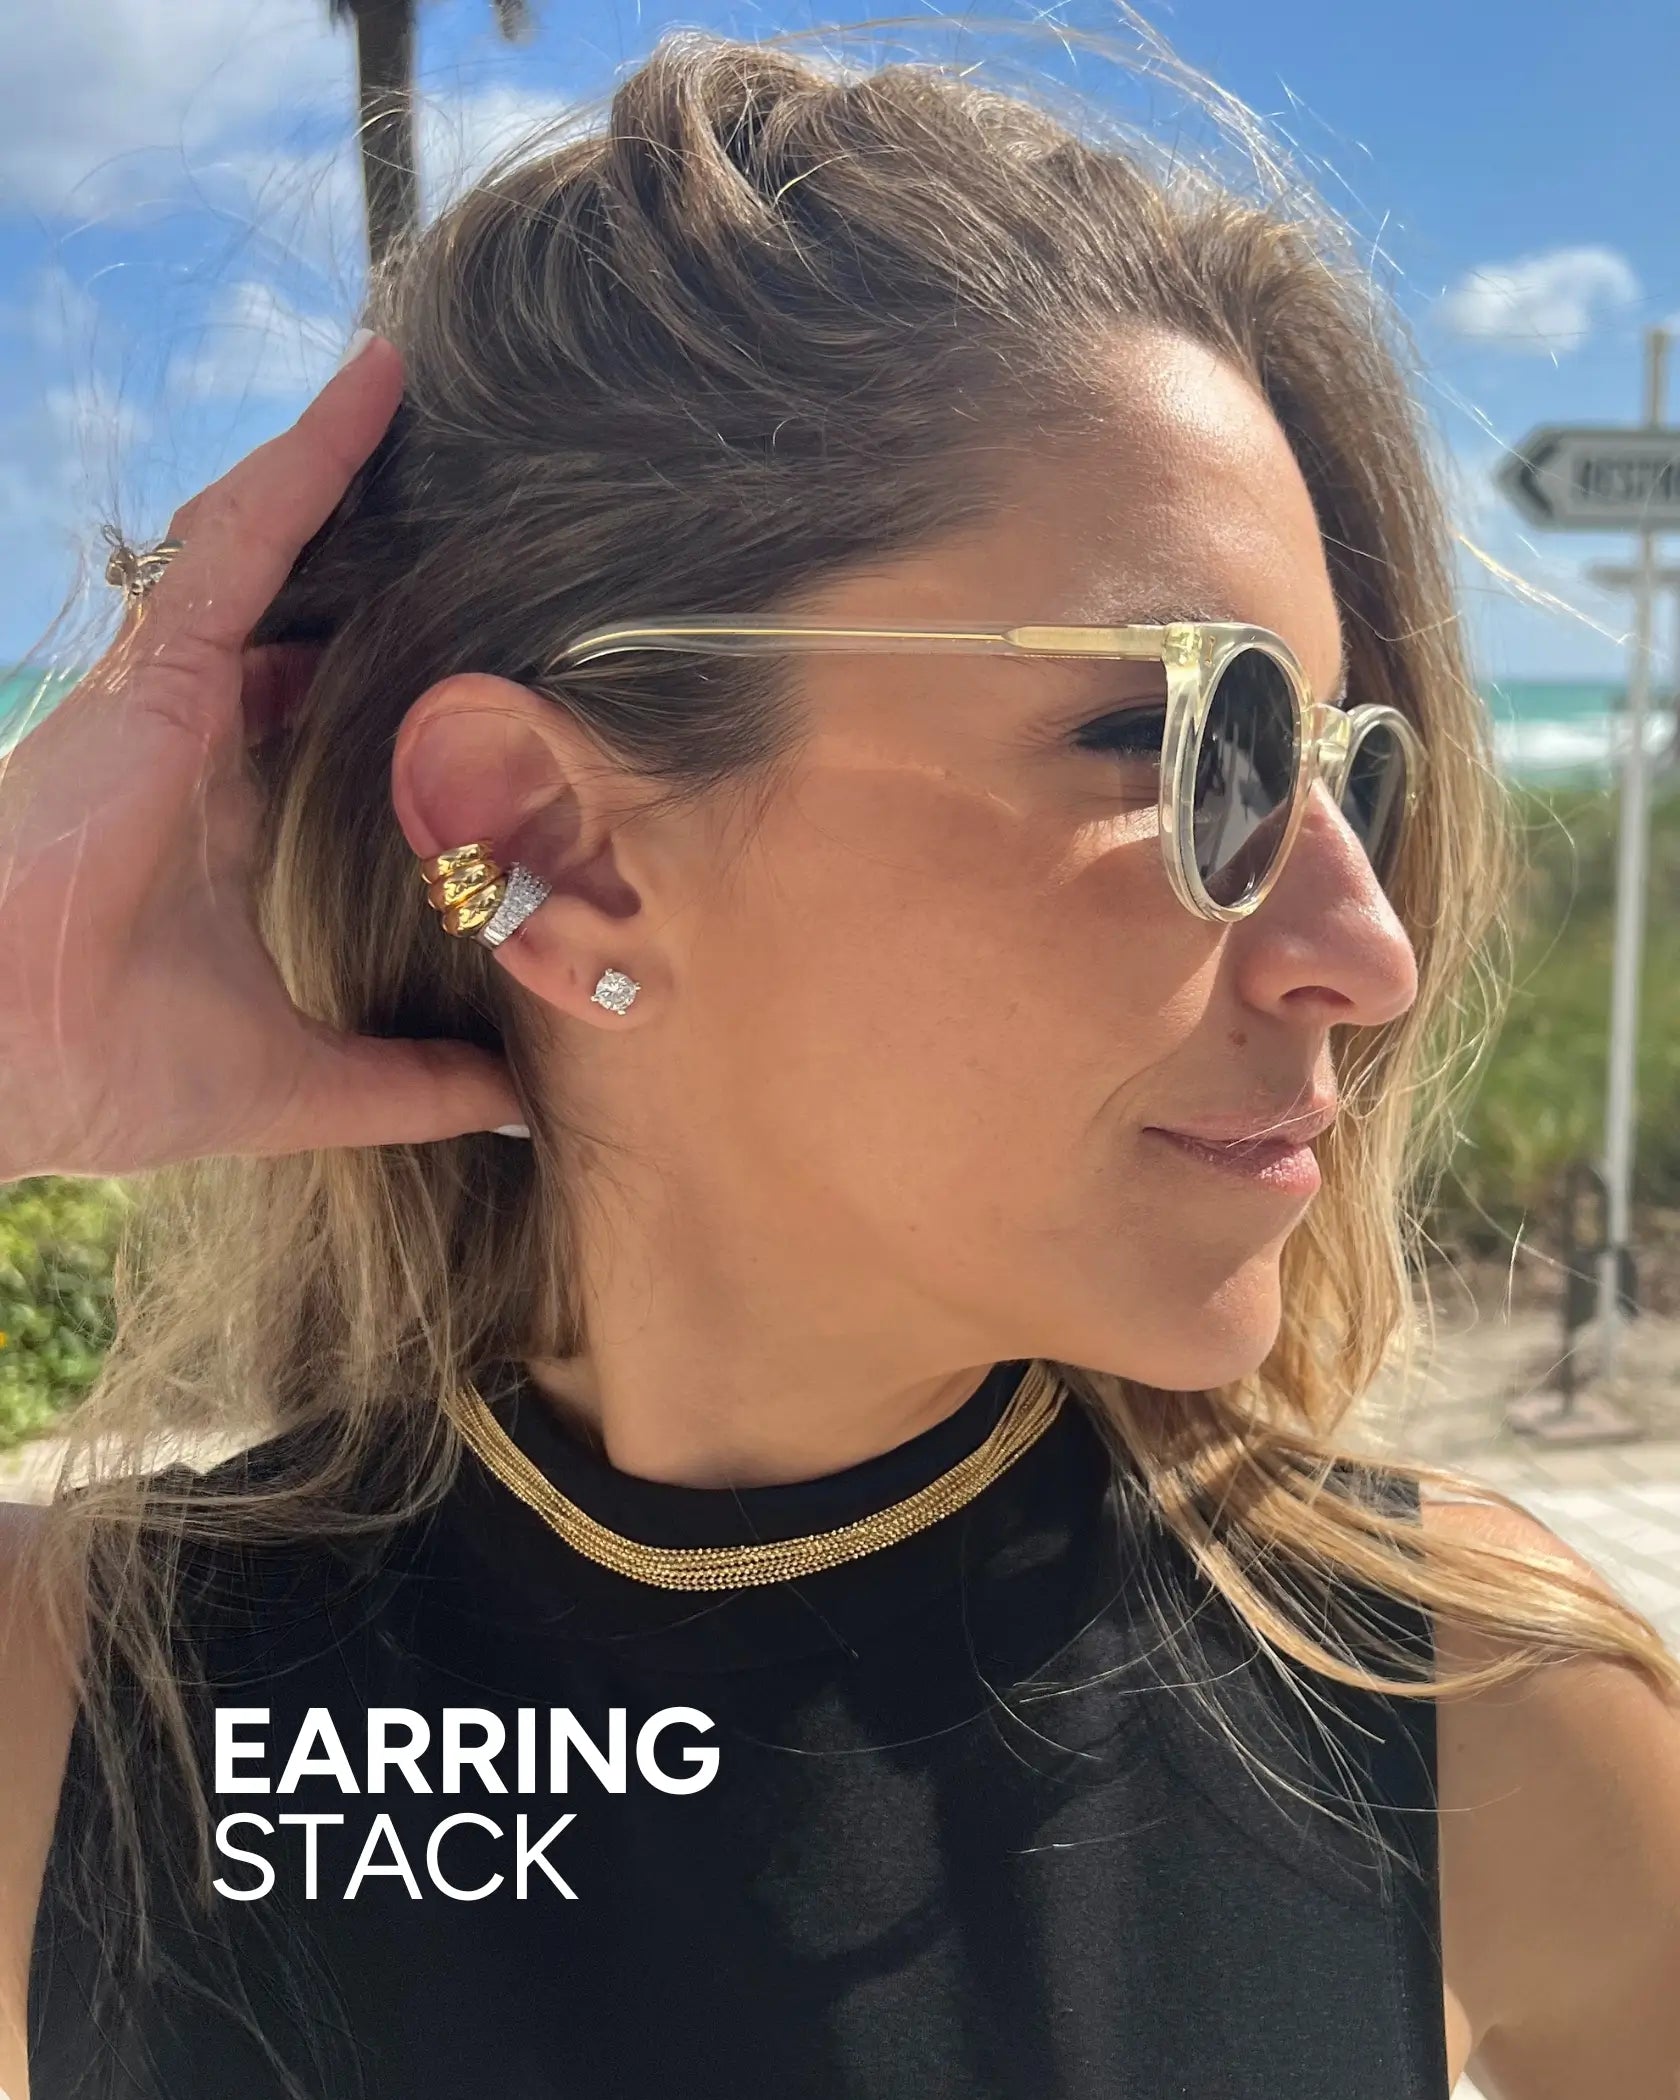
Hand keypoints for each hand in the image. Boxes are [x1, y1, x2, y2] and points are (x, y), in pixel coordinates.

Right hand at [0, 336, 525, 1182]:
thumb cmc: (104, 1073)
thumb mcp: (298, 1080)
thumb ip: (409, 1083)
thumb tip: (517, 1102)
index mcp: (226, 817)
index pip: (319, 712)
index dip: (385, 670)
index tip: (477, 650)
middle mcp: (204, 739)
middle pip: (304, 614)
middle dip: (375, 558)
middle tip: (481, 505)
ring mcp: (175, 690)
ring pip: (275, 547)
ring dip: (350, 476)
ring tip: (437, 399)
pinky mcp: (160, 665)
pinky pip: (245, 535)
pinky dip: (311, 459)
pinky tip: (377, 387)